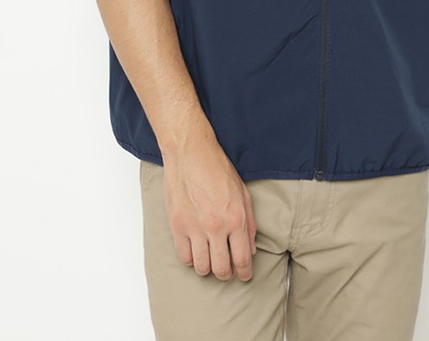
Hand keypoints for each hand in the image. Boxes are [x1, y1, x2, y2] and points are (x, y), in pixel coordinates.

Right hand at [162, 138, 257, 281]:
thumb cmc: (217, 168)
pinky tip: (195, 250)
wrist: (190, 153)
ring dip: (208, 267)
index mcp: (236, 219)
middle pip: (222, 269)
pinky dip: (190, 258)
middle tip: (226, 270)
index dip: (245, 272)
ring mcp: (195, 228)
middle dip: (226, 274)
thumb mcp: (242, 193)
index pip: (243, 259)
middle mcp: (217, 227)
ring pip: (202, 267)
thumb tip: (251, 248)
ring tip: (210, 259)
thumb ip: (250, 223)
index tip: (244, 276)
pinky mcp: (177, 226)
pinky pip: (184, 257)